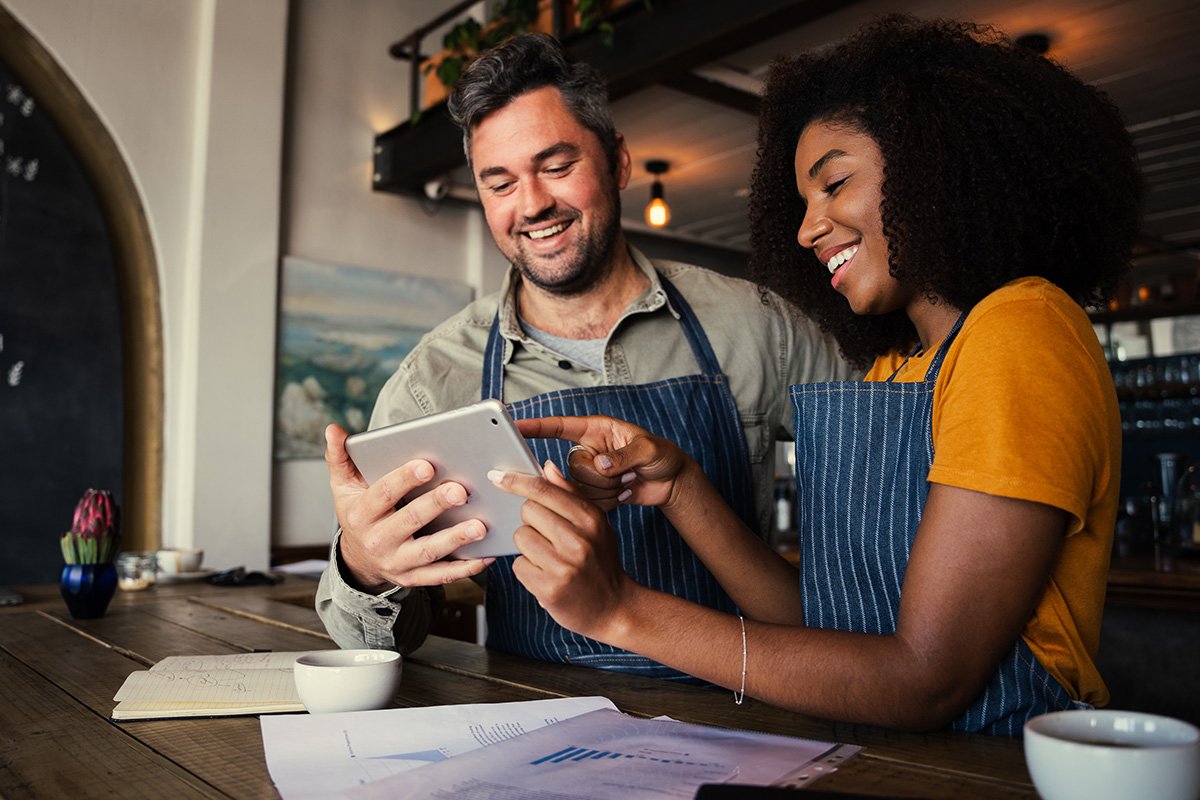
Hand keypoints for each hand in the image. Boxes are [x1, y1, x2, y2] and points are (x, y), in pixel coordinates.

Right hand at [325, 424, 492, 592]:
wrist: (358, 560)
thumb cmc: (359, 514)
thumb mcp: (343, 487)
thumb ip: (340, 458)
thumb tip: (333, 429)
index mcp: (361, 514)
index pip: (383, 494)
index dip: (404, 479)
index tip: (427, 465)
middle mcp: (378, 540)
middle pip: (409, 521)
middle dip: (436, 506)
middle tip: (461, 491)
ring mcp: (396, 562)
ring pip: (428, 552)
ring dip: (455, 539)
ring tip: (480, 525)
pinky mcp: (414, 578)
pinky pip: (440, 576)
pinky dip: (464, 568)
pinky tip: (485, 556)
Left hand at [489, 462, 635, 640]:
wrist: (614, 608)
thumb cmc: (601, 561)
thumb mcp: (595, 524)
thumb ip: (570, 494)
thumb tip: (547, 467)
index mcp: (590, 519)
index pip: (544, 491)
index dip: (517, 481)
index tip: (497, 477)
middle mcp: (579, 541)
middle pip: (527, 511)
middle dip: (531, 521)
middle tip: (548, 536)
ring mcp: (564, 566)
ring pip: (520, 537)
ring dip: (528, 546)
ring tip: (549, 557)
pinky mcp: (549, 588)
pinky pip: (518, 565)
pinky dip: (527, 569)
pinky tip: (546, 575)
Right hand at [515, 415, 695, 509]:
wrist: (671, 482)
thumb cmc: (662, 455)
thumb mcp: (649, 450)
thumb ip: (624, 456)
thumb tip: (600, 465)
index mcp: (596, 430)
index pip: (559, 426)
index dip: (536, 427)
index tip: (514, 426)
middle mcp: (588, 450)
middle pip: (570, 467)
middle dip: (599, 476)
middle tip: (625, 472)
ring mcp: (590, 474)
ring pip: (578, 489)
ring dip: (607, 490)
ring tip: (628, 480)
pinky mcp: (593, 494)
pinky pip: (587, 503)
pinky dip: (609, 502)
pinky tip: (625, 492)